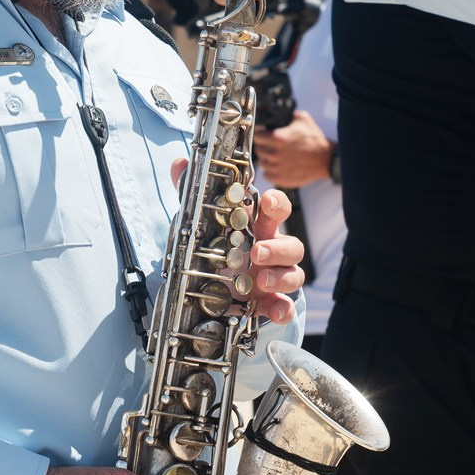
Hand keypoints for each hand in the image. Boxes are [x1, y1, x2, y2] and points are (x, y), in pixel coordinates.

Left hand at [171, 161, 305, 323]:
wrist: (218, 287)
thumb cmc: (220, 248)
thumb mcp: (205, 223)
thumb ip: (195, 197)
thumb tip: (180, 164)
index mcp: (258, 229)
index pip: (277, 211)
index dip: (277, 204)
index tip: (268, 201)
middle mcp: (271, 251)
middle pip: (292, 246)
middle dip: (278, 248)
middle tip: (256, 252)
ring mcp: (274, 278)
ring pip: (295, 275)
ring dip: (281, 276)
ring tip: (260, 279)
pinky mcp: (269, 301)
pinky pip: (286, 306)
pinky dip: (284, 309)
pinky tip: (276, 310)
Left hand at [253, 109, 333, 187]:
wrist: (326, 160)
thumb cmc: (315, 140)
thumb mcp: (303, 120)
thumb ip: (289, 115)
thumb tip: (281, 113)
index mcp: (277, 138)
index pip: (256, 136)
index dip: (259, 134)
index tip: (263, 134)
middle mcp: (274, 154)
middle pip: (258, 150)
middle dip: (263, 146)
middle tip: (271, 145)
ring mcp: (276, 168)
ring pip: (262, 163)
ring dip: (266, 159)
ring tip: (275, 156)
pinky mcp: (280, 179)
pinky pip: (266, 175)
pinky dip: (270, 171)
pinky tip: (277, 166)